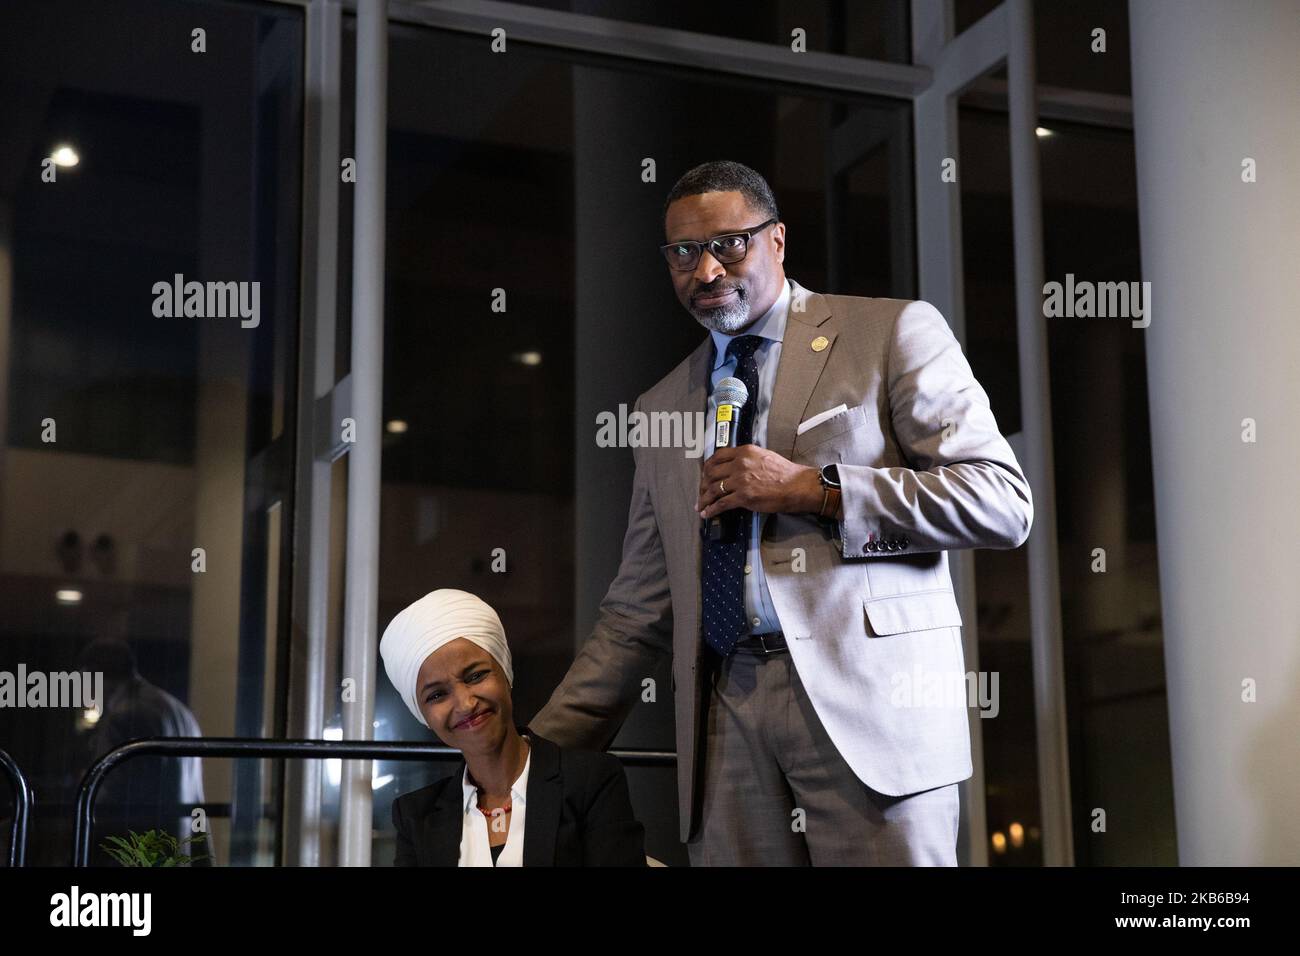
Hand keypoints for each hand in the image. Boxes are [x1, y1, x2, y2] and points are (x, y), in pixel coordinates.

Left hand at [696, 446, 822, 518]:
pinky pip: (721, 504)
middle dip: (703, 485)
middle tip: (701, 492)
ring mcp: (740, 480)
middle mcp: (740, 464)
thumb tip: (734, 465)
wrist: (797, 486)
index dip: (707, 467)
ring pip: (713, 489)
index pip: (717, 456)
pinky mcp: (743, 496)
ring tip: (700, 505)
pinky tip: (707, 513)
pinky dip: (711, 509)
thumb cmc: (784, 472)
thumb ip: (747, 458)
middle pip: (712, 473)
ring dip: (704, 499)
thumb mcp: (764, 456)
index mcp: (744, 452)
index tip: (705, 474)